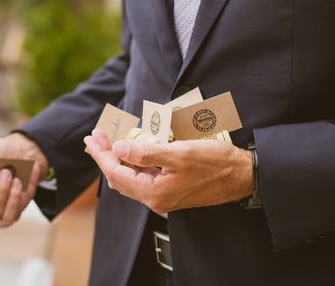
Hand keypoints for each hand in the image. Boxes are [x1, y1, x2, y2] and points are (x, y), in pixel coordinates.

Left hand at [84, 129, 251, 213]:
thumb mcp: (180, 154)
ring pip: (131, 177)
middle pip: (120, 176)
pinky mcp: (172, 189)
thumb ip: (146, 153)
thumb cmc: (216, 163)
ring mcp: (164, 195)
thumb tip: (119, 148)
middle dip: (105, 156)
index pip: (117, 173)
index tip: (92, 138)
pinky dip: (134, 161)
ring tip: (109, 140)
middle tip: (95, 137)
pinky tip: (133, 149)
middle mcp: (156, 198)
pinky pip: (145, 176)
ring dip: (118, 158)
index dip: (102, 154)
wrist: (243, 176)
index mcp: (154, 193)